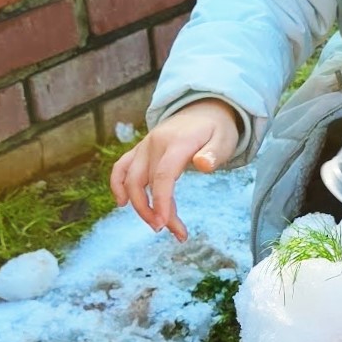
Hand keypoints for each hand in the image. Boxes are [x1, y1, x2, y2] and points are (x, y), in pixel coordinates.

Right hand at [110, 99, 239, 240]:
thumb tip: (204, 165)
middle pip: (147, 183)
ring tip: (156, 225)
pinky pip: (122, 166)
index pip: (163, 176)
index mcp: (176, 142)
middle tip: (174, 232)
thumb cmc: (217, 129)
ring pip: (131, 179)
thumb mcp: (224, 139)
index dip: (162, 202)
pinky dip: (117, 184)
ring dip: (139, 205)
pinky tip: (122, 203)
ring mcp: (145, 146)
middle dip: (155, 211)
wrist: (205, 108)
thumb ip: (214, 153)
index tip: (166, 225)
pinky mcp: (141, 150)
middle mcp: (155, 143)